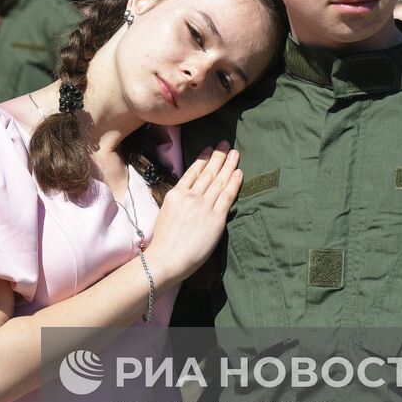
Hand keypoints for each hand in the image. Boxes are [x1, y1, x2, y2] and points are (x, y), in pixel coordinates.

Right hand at [144, 143, 241, 286]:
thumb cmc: (163, 242)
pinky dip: (234, 183)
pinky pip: (228, 196)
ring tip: (235, 153)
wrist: (166, 258)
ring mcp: (204, 206)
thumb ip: (177, 202)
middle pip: (208, 172)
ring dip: (228, 165)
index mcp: (176, 194)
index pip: (193, 172)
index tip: (210, 149)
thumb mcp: (165, 213)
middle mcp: (190, 196)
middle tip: (226, 144)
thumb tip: (185, 195)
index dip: (203, 159)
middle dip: (218, 156)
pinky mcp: (216, 218)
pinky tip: (239, 172)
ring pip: (219, 180)